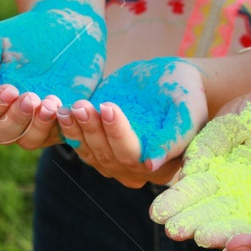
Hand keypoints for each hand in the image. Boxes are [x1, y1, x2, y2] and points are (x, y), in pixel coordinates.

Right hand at [0, 0, 104, 144]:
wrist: (66, 24)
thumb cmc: (23, 31)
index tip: (9, 89)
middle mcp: (9, 111)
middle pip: (1, 134)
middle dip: (15, 119)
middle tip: (31, 97)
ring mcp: (36, 118)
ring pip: (28, 141)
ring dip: (37, 126)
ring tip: (51, 101)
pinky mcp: (62, 120)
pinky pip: (58, 136)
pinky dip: (62, 127)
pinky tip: (68, 105)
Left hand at [61, 58, 206, 186]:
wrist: (172, 80)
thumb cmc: (189, 94)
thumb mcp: (190, 110)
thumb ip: (177, 137)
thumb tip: (152, 164)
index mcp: (162, 167)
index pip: (134, 157)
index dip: (118, 134)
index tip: (108, 107)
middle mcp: (135, 170)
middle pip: (108, 156)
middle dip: (92, 130)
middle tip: (81, 105)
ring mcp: (114, 158)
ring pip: (90, 152)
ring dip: (76, 130)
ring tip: (70, 106)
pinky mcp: (98, 143)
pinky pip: (79, 143)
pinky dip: (68, 128)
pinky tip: (59, 110)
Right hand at [150, 86, 250, 246]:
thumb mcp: (239, 119)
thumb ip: (211, 143)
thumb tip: (187, 173)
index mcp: (228, 171)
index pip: (199, 192)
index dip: (180, 202)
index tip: (158, 213)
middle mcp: (248, 195)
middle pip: (216, 214)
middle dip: (195, 222)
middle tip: (174, 231)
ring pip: (245, 226)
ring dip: (223, 234)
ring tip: (202, 238)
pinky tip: (246, 241)